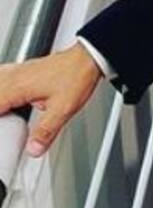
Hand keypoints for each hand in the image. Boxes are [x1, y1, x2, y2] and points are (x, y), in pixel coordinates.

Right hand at [0, 43, 104, 158]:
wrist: (88, 57)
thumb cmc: (77, 76)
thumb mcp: (62, 109)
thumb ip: (45, 131)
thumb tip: (33, 149)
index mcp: (15, 88)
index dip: (1, 123)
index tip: (5, 132)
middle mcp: (12, 77)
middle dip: (1, 114)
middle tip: (7, 124)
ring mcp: (16, 71)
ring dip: (0, 99)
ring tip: (7, 115)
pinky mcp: (23, 69)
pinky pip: (2, 77)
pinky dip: (1, 87)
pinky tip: (5, 94)